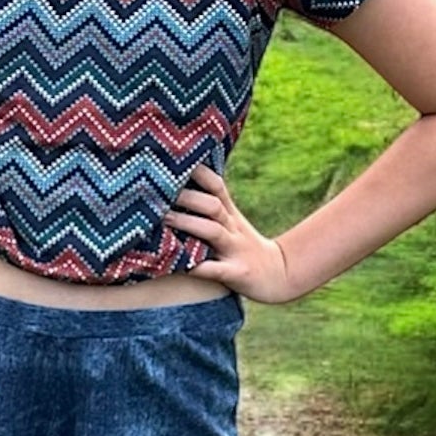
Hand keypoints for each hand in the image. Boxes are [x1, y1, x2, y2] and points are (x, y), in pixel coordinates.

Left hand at [164, 166, 295, 302]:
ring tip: (163, 219)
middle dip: (187, 197)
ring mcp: (235, 250)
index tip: (173, 161)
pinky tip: (178, 264)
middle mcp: (233, 228)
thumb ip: (210, 205)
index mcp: (230, 214)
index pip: (216, 186)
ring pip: (213, 231)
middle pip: (212, 205)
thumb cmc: (244, 246)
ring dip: (187, 223)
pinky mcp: (237, 273)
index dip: (197, 172)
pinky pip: (215, 269)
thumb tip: (176, 187)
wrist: (279, 275)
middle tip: (156, 193)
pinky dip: (197, 267)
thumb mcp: (233, 221)